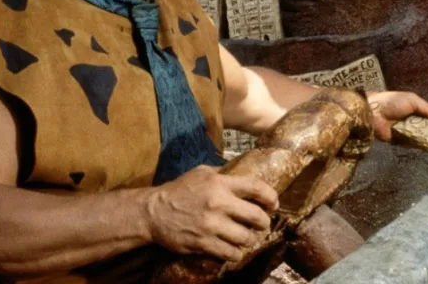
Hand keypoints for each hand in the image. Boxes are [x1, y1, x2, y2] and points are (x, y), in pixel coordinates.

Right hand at [144, 165, 278, 261]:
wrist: (153, 212)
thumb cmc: (179, 190)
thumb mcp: (201, 173)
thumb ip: (223, 173)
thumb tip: (242, 173)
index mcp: (220, 183)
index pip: (255, 187)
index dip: (270, 196)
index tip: (274, 203)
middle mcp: (218, 203)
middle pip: (256, 217)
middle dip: (264, 222)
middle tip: (262, 224)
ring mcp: (211, 225)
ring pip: (245, 238)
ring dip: (250, 239)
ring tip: (247, 238)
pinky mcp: (203, 243)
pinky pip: (230, 253)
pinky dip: (236, 253)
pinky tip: (234, 249)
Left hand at [367, 90, 427, 141]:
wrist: (374, 112)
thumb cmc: (392, 102)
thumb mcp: (412, 100)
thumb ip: (427, 108)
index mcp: (415, 109)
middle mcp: (412, 121)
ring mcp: (407, 132)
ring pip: (422, 137)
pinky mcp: (401, 141)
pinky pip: (413, 144)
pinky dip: (421, 144)